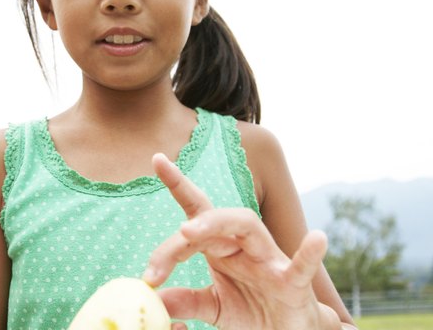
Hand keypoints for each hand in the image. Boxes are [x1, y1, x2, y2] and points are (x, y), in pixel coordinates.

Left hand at [143, 153, 335, 329]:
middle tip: (166, 235)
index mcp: (221, 247)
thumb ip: (185, 300)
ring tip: (190, 229)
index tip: (156, 158)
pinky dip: (309, 253)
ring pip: (248, 226)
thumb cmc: (252, 311)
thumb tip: (152, 296)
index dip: (178, 184)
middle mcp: (243, 245)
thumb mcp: (213, 307)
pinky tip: (317, 239)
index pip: (196, 211)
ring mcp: (269, 260)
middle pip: (214, 219)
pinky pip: (301, 266)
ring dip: (218, 223)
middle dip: (188, 225)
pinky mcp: (293, 283)